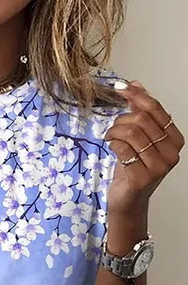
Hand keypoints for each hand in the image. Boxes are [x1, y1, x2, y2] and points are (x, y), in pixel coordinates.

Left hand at [105, 81, 184, 216]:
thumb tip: (136, 84)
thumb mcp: (138, 138)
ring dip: (115, 131)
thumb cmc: (132, 169)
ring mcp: (158, 167)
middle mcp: (171, 153)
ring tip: (110, 138)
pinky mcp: (142, 178)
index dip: (137, 95)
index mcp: (174, 140)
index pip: (156, 109)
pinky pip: (123, 149)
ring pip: (132, 133)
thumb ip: (139, 112)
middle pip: (142, 120)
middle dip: (121, 120)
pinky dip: (113, 144)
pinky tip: (112, 147)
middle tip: (112, 128)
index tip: (120, 87)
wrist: (127, 200)